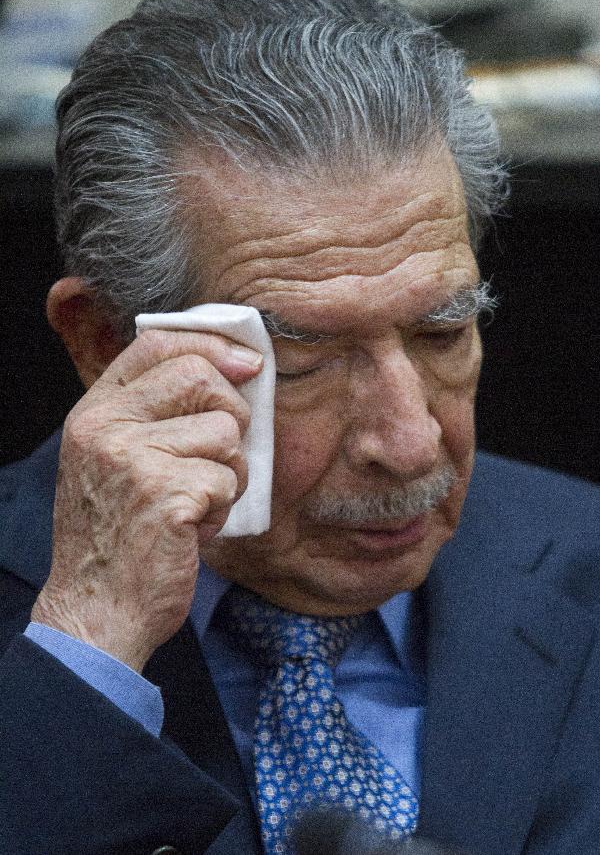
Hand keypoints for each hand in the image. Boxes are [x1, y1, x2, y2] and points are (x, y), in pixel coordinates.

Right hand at [31, 329, 261, 671]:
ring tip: (195, 504)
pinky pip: (228, 479)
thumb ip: (154, 413)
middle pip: (200, 376)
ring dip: (227, 473)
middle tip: (222, 455)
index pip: (156, 343)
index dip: (210, 345)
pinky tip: (193, 529)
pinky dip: (223, 508)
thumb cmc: (118, 535)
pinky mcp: (165, 494)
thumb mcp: (115, 460)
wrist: (96, 610)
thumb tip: (235, 368)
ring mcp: (132, 458)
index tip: (247, 364)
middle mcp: (106, 427)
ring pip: (225, 432)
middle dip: (232, 412)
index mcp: (94, 412)